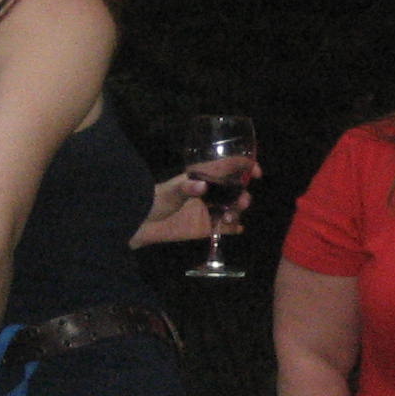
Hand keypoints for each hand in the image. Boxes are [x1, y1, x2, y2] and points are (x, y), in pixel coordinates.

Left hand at [133, 163, 254, 246]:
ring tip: (230, 219)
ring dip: (237, 211)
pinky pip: (223, 228)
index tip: (256, 172)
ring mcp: (206, 210)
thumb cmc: (153, 201)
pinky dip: (233, 228)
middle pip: (234, 190)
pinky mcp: (203, 228)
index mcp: (201, 178)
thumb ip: (185, 189)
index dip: (244, 166)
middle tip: (240, 203)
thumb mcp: (168, 192)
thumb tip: (202, 186)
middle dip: (242, 195)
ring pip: (231, 208)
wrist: (138, 224)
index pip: (226, 167)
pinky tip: (238, 229)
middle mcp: (207, 193)